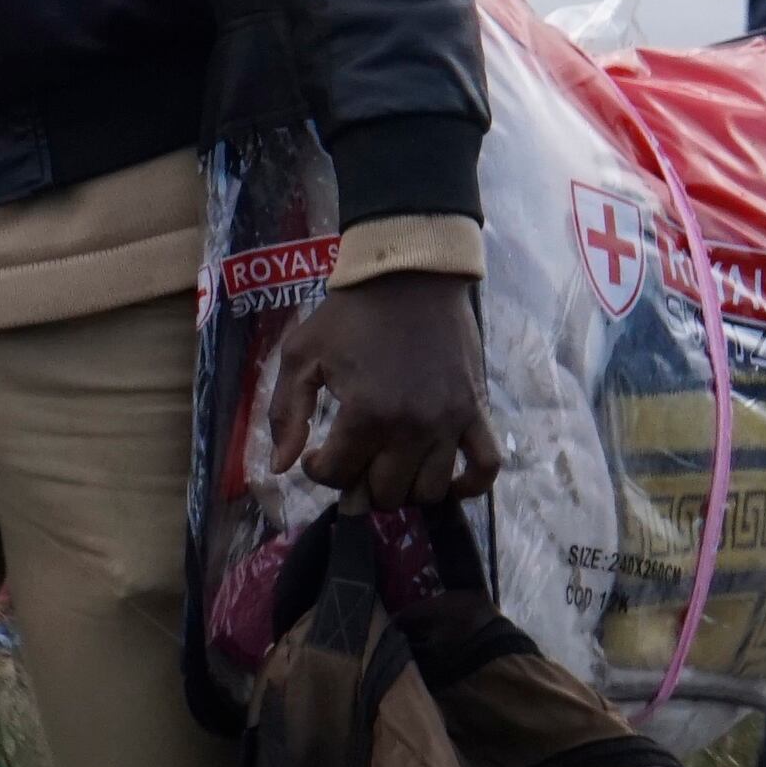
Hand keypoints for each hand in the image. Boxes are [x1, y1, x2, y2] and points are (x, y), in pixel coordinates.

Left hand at [262, 274, 504, 513]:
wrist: (410, 274)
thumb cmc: (350, 314)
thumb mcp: (301, 354)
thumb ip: (286, 413)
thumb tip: (280, 467)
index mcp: (366, 414)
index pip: (338, 475)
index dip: (319, 470)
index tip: (316, 453)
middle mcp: (412, 427)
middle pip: (384, 492)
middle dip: (359, 482)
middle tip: (352, 457)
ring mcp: (449, 422)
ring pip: (428, 491)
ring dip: (404, 487)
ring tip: (389, 464)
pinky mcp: (475, 411)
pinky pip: (486, 467)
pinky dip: (469, 485)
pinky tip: (447, 483)